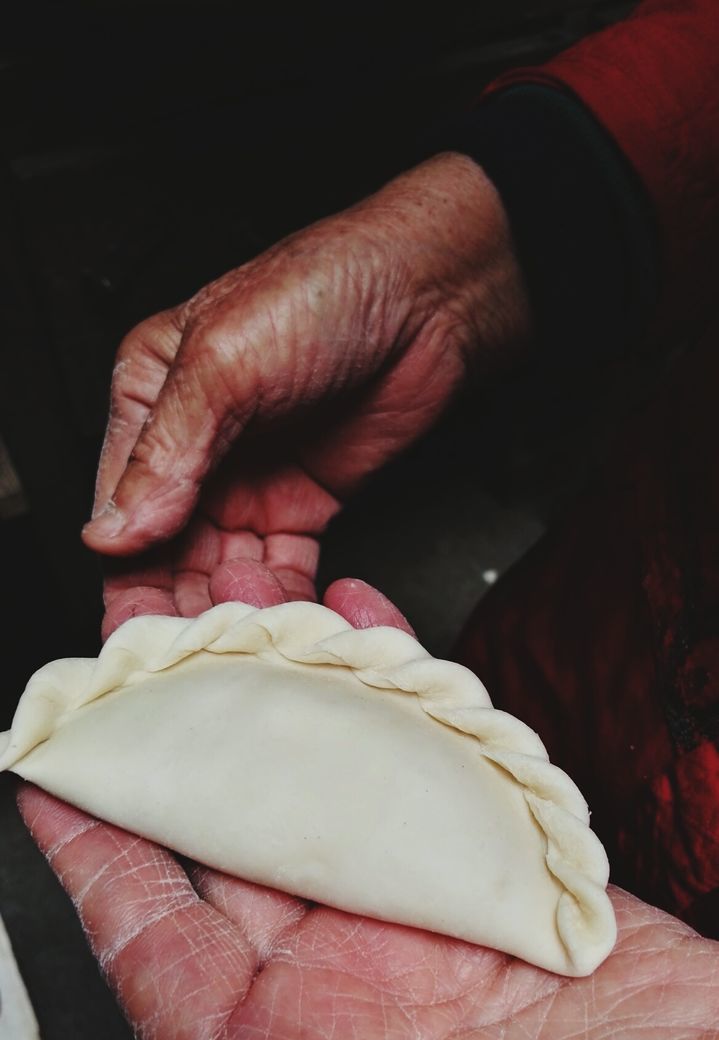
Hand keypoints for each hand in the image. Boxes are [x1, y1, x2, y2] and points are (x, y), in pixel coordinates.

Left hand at [2, 582, 717, 1039]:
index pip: (151, 940)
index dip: (96, 841)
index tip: (51, 751)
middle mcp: (356, 1000)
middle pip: (240, 836)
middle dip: (190, 732)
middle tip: (150, 634)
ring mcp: (448, 935)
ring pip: (344, 787)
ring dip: (297, 695)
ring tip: (251, 605)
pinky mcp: (538, 893)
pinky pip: (459, 776)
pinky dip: (415, 699)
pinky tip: (372, 635)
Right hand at [82, 153, 528, 625]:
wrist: (430, 300)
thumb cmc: (325, 294)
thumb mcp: (225, 363)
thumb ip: (167, 451)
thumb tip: (113, 532)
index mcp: (150, 401)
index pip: (120, 506)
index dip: (127, 572)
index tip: (141, 626)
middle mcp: (194, 448)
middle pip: (166, 550)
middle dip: (176, 605)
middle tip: (192, 654)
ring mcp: (248, 480)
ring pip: (221, 568)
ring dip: (231, 608)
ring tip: (247, 637)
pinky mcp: (303, 505)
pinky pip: (280, 569)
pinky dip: (282, 599)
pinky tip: (286, 622)